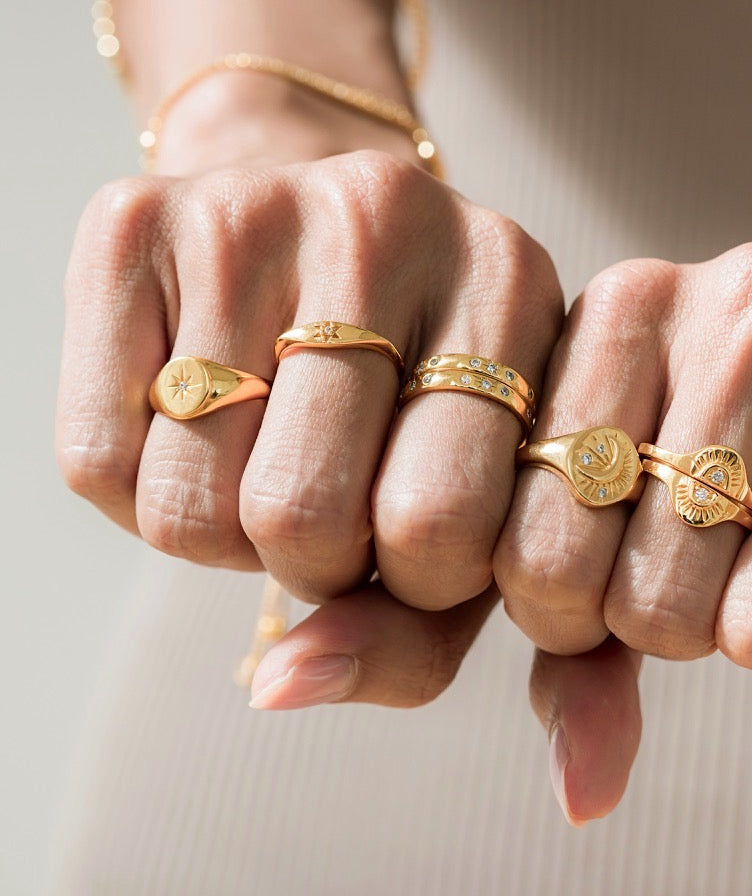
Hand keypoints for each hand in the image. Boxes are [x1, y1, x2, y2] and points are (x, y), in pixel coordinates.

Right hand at [57, 90, 562, 614]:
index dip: (419, 586)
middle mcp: (388, 220)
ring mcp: (255, 209)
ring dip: (226, 538)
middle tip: (335, 514)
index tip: (416, 546)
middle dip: (314, 566)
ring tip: (271, 467)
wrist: (321, 233)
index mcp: (513, 289)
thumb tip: (277, 686)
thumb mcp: (466, 508)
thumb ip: (413, 639)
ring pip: (189, 507)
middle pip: (304, 517)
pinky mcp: (134, 218)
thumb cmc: (414, 403)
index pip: (445, 528)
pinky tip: (202, 432)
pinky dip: (143, 492)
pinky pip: (94, 461)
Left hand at [493, 148, 751, 820]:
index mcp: (622, 310)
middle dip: (674, 623)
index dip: (568, 612)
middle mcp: (740, 305)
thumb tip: (581, 800)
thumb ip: (577, 651)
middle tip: (712, 565)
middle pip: (650, 597)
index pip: (532, 550)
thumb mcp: (635, 507)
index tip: (611, 578)